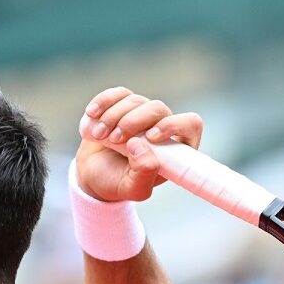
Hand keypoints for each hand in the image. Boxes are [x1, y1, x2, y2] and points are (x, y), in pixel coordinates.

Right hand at [75, 87, 202, 201]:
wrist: (93, 175)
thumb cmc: (118, 183)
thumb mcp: (133, 189)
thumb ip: (144, 174)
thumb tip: (141, 145)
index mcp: (175, 148)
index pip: (190, 124)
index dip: (173, 125)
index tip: (150, 137)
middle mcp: (162, 126)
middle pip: (158, 108)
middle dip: (132, 122)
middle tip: (114, 140)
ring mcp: (142, 113)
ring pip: (135, 100)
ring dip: (112, 117)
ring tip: (98, 136)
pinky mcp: (123, 104)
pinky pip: (118, 93)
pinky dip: (103, 102)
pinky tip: (92, 115)